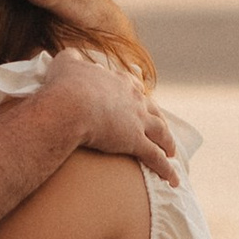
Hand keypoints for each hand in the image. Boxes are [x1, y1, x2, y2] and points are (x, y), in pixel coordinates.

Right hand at [42, 50, 180, 187]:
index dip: (136, 94)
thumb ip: (71, 58)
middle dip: (158, 120)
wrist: (69, 105)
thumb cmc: (65, 85)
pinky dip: (167, 170)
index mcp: (119, 81)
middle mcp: (134, 98)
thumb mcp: (66, 63)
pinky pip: (156, 158)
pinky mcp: (136, 141)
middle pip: (152, 110)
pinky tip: (173, 180)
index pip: (133, 85)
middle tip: (161, 130)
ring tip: (171, 153)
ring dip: (167, 143)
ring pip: (160, 132)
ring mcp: (138, 120)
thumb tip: (70, 57)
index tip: (140, 99)